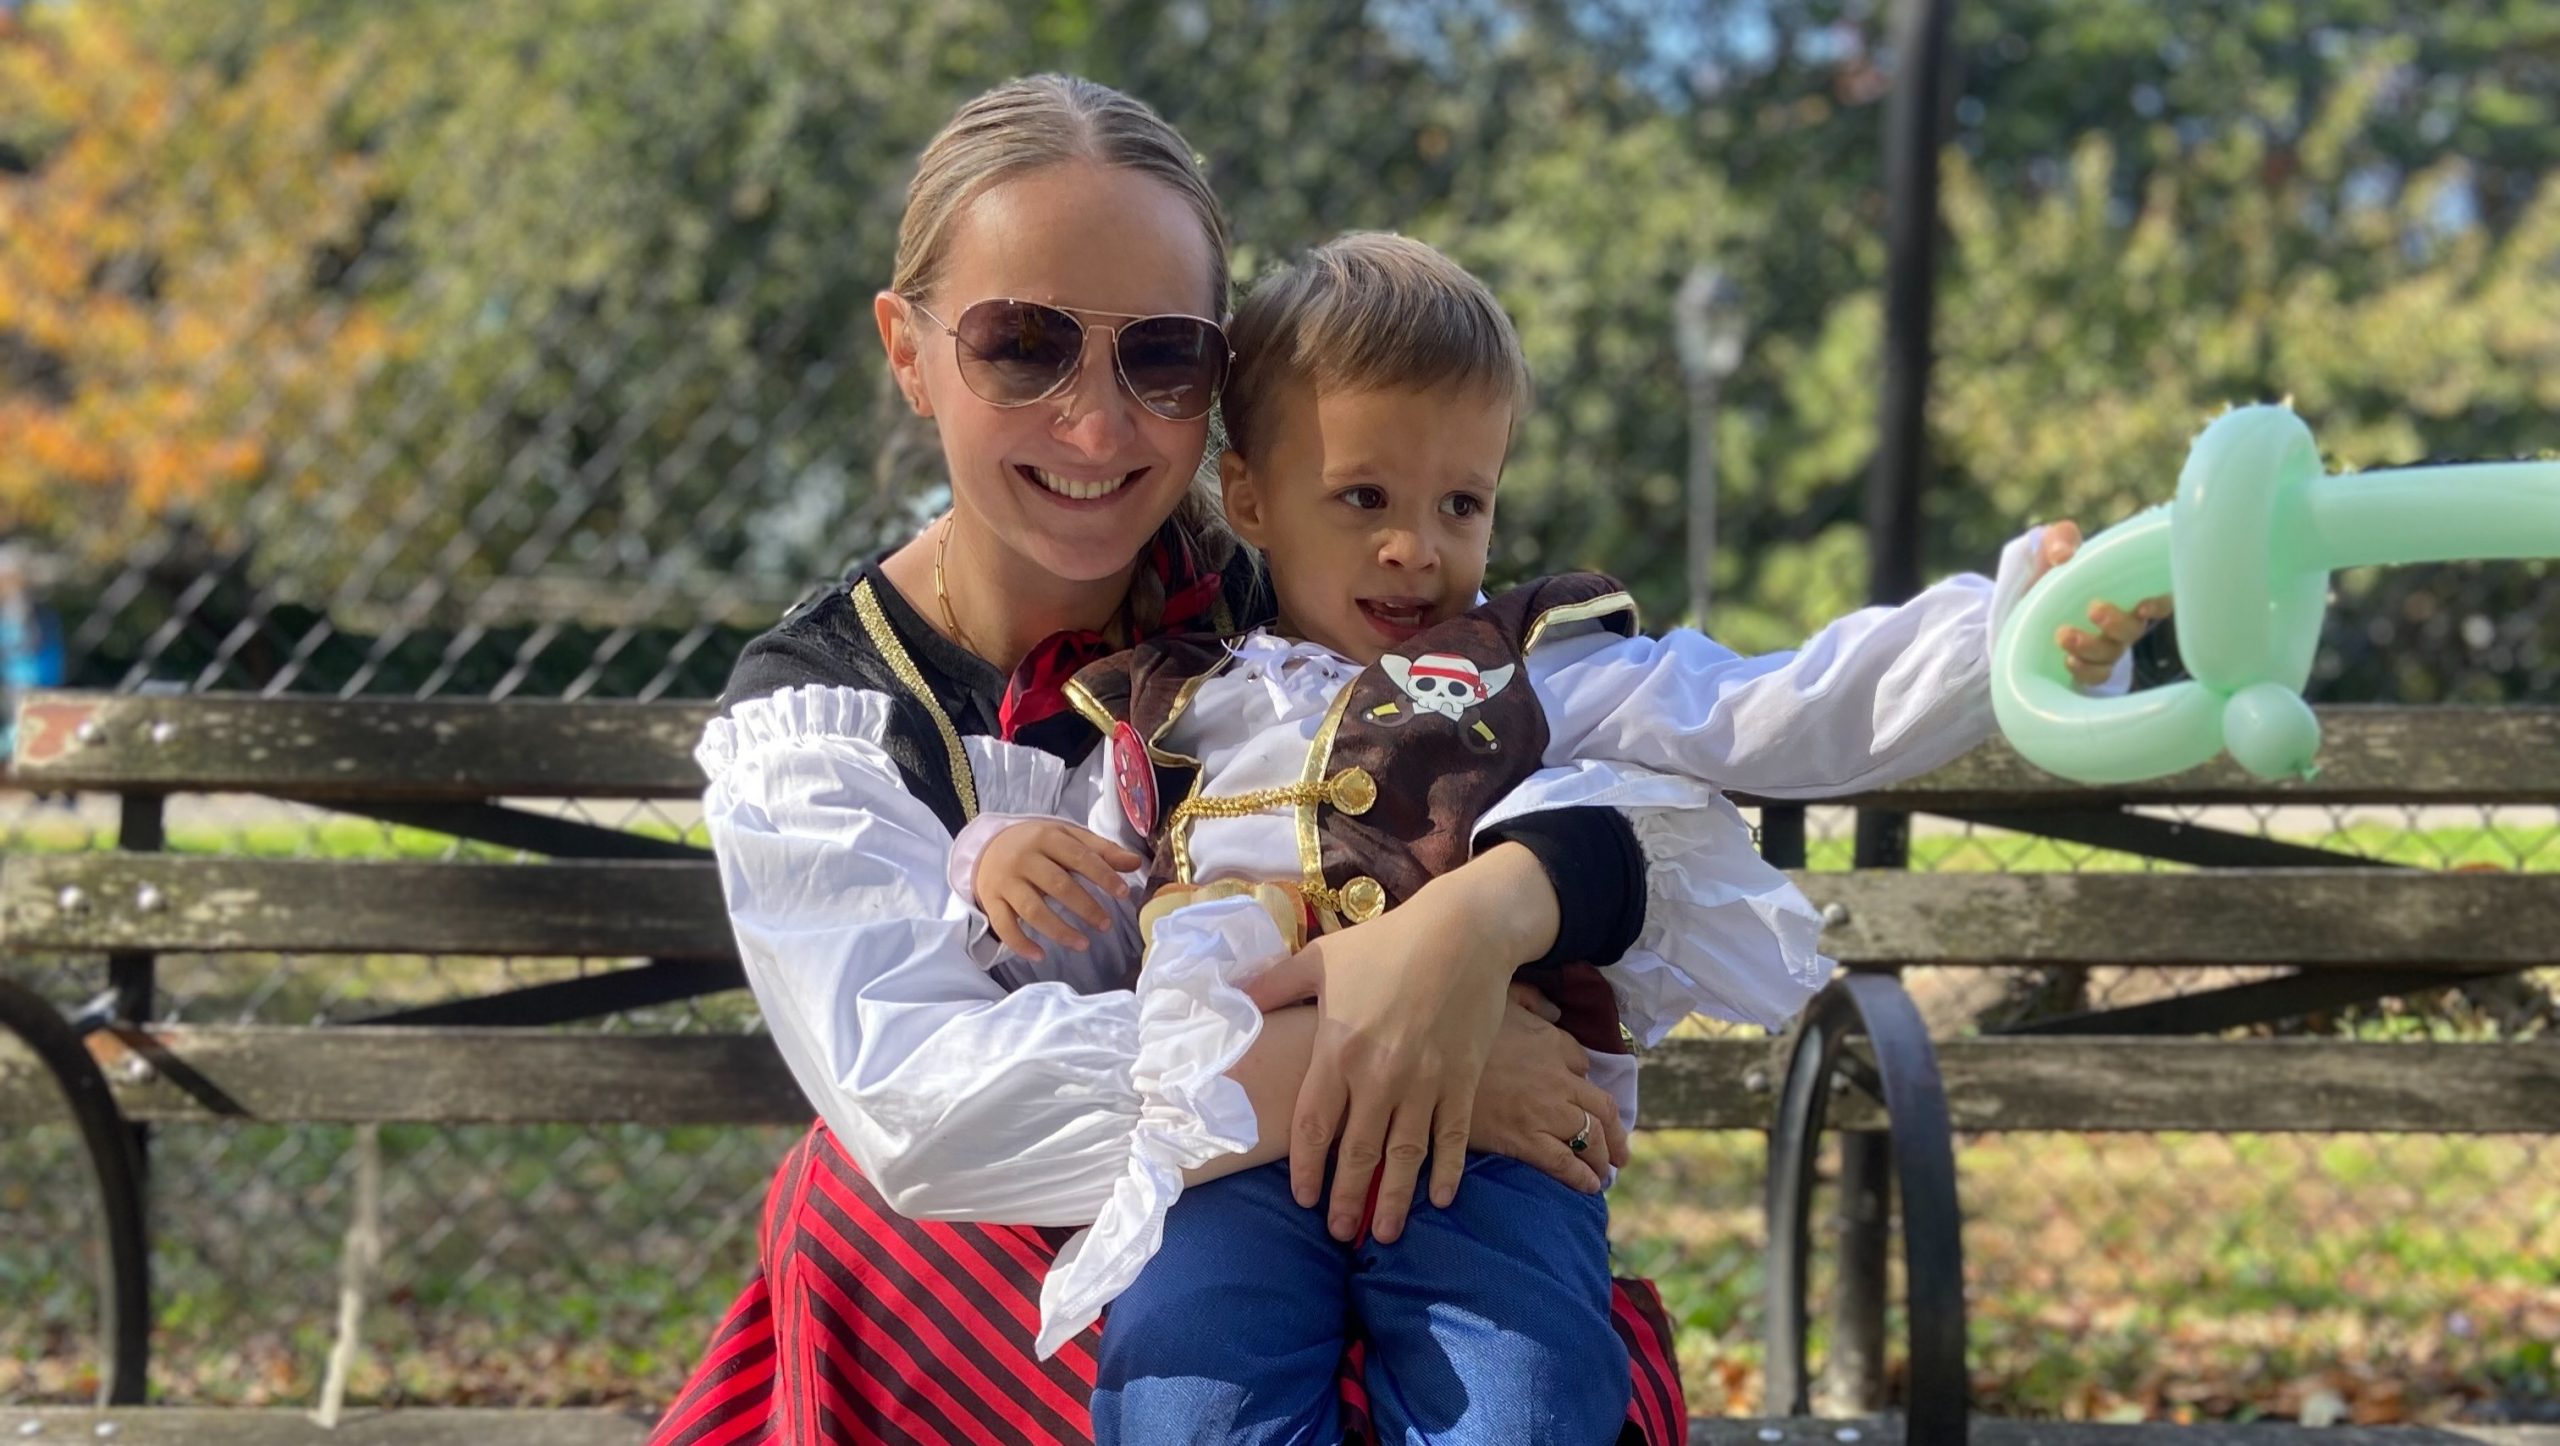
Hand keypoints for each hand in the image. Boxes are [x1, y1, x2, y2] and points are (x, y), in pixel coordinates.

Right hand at [972, 820, 1141, 960]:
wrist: (989, 845)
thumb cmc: (1038, 844)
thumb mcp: (1068, 837)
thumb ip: (1101, 850)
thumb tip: (1135, 863)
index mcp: (1047, 837)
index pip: (1079, 857)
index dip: (1103, 875)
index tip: (1123, 894)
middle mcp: (1024, 858)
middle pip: (1057, 885)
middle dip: (1085, 907)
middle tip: (1106, 925)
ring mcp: (1005, 881)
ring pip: (1032, 909)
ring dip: (1059, 930)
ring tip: (1083, 944)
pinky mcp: (991, 900)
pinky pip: (1004, 925)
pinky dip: (1020, 943)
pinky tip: (1040, 956)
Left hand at [1243, 870, 1540, 1243]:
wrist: (1464, 931)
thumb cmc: (1389, 942)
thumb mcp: (1321, 957)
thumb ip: (1276, 986)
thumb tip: (1233, 1000)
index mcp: (1339, 1049)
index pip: (1314, 1125)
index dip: (1306, 1167)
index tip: (1302, 1197)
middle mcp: (1380, 1075)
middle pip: (1358, 1153)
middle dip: (1347, 1199)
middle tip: (1339, 1233)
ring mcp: (1426, 1082)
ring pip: (1405, 1157)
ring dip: (1393, 1200)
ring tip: (1384, 1234)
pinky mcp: (1463, 1080)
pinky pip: (1452, 1137)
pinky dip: (1447, 1172)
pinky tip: (1440, 1199)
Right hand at [1468, 994, 1629, 1192]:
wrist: (1430, 1067)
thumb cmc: (1460, 1028)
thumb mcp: (1500, 999)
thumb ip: (1531, 1001)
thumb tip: (1552, 1010)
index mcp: (1552, 1042)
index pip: (1583, 1064)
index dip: (1585, 1081)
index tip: (1582, 1095)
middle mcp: (1558, 1080)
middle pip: (1601, 1108)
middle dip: (1616, 1132)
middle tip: (1621, 1149)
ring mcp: (1544, 1112)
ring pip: (1591, 1137)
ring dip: (1604, 1156)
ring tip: (1607, 1169)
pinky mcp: (1525, 1140)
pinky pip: (1564, 1162)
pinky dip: (1582, 1176)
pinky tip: (1590, 1185)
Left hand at [2033, 520, 2173, 685]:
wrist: (2022, 595)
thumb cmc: (2051, 565)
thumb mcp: (2055, 544)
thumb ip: (2060, 538)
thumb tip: (2062, 556)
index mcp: (2126, 590)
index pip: (2161, 598)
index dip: (2160, 604)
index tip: (2144, 606)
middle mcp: (2122, 620)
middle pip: (2133, 630)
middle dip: (2116, 623)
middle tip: (2093, 609)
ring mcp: (2106, 644)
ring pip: (2112, 654)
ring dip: (2090, 647)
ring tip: (2063, 635)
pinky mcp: (2086, 663)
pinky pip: (2096, 675)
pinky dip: (2085, 670)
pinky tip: (2068, 660)